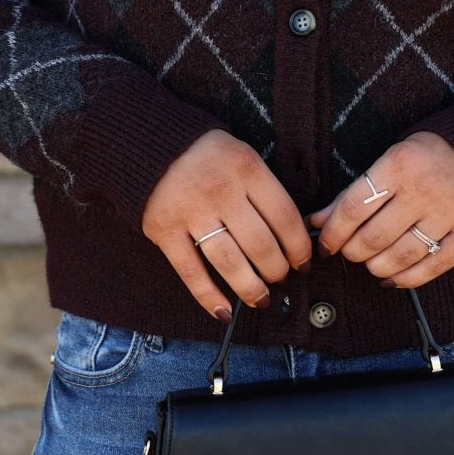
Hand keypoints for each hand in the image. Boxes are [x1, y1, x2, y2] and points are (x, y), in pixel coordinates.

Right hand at [142, 128, 314, 322]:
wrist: (149, 142)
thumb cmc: (206, 154)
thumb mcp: (242, 155)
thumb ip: (263, 189)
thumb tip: (291, 236)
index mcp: (246, 169)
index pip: (284, 216)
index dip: (299, 246)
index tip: (304, 261)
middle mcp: (220, 191)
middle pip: (260, 244)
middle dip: (277, 270)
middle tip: (281, 278)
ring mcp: (190, 212)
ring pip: (229, 262)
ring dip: (250, 288)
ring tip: (261, 298)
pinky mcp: (164, 230)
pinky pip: (190, 271)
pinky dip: (208, 296)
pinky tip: (224, 312)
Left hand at [306, 133, 453, 287]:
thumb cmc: (431, 155)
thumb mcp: (391, 158)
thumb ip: (356, 191)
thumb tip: (318, 221)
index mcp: (400, 165)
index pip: (353, 209)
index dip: (333, 232)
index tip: (326, 244)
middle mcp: (425, 189)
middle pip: (374, 237)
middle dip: (353, 252)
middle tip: (350, 252)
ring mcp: (452, 212)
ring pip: (401, 256)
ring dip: (377, 267)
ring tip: (372, 263)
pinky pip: (434, 266)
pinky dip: (408, 279)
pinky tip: (393, 278)